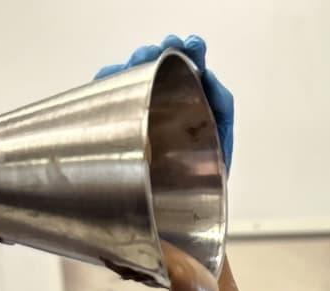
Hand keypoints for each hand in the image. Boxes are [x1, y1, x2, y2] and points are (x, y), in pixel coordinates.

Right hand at [95, 34, 233, 170]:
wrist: (185, 205)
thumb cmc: (206, 173)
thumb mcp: (222, 136)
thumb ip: (222, 103)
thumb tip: (209, 77)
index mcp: (189, 98)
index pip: (187, 66)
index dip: (190, 51)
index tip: (193, 45)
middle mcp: (162, 99)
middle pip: (156, 63)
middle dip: (160, 52)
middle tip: (166, 49)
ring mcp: (140, 109)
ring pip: (131, 74)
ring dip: (136, 62)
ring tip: (142, 59)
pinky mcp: (119, 122)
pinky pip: (107, 94)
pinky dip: (106, 81)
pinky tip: (112, 77)